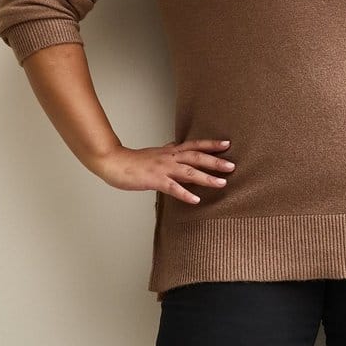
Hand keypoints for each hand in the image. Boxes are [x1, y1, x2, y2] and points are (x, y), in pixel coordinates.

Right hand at [91, 138, 234, 203]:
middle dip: (215, 161)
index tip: (227, 144)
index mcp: (170, 151)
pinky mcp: (154, 180)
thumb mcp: (154, 153)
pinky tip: (196, 200)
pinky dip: (185, 194)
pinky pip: (173, 188)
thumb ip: (168, 152)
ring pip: (189, 172)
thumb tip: (178, 148)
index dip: (211, 144)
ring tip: (221, 183)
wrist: (114, 162)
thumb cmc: (133, 161)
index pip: (194, 145)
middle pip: (196, 157)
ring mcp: (162, 169)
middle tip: (232, 166)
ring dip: (206, 178)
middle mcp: (169, 158)